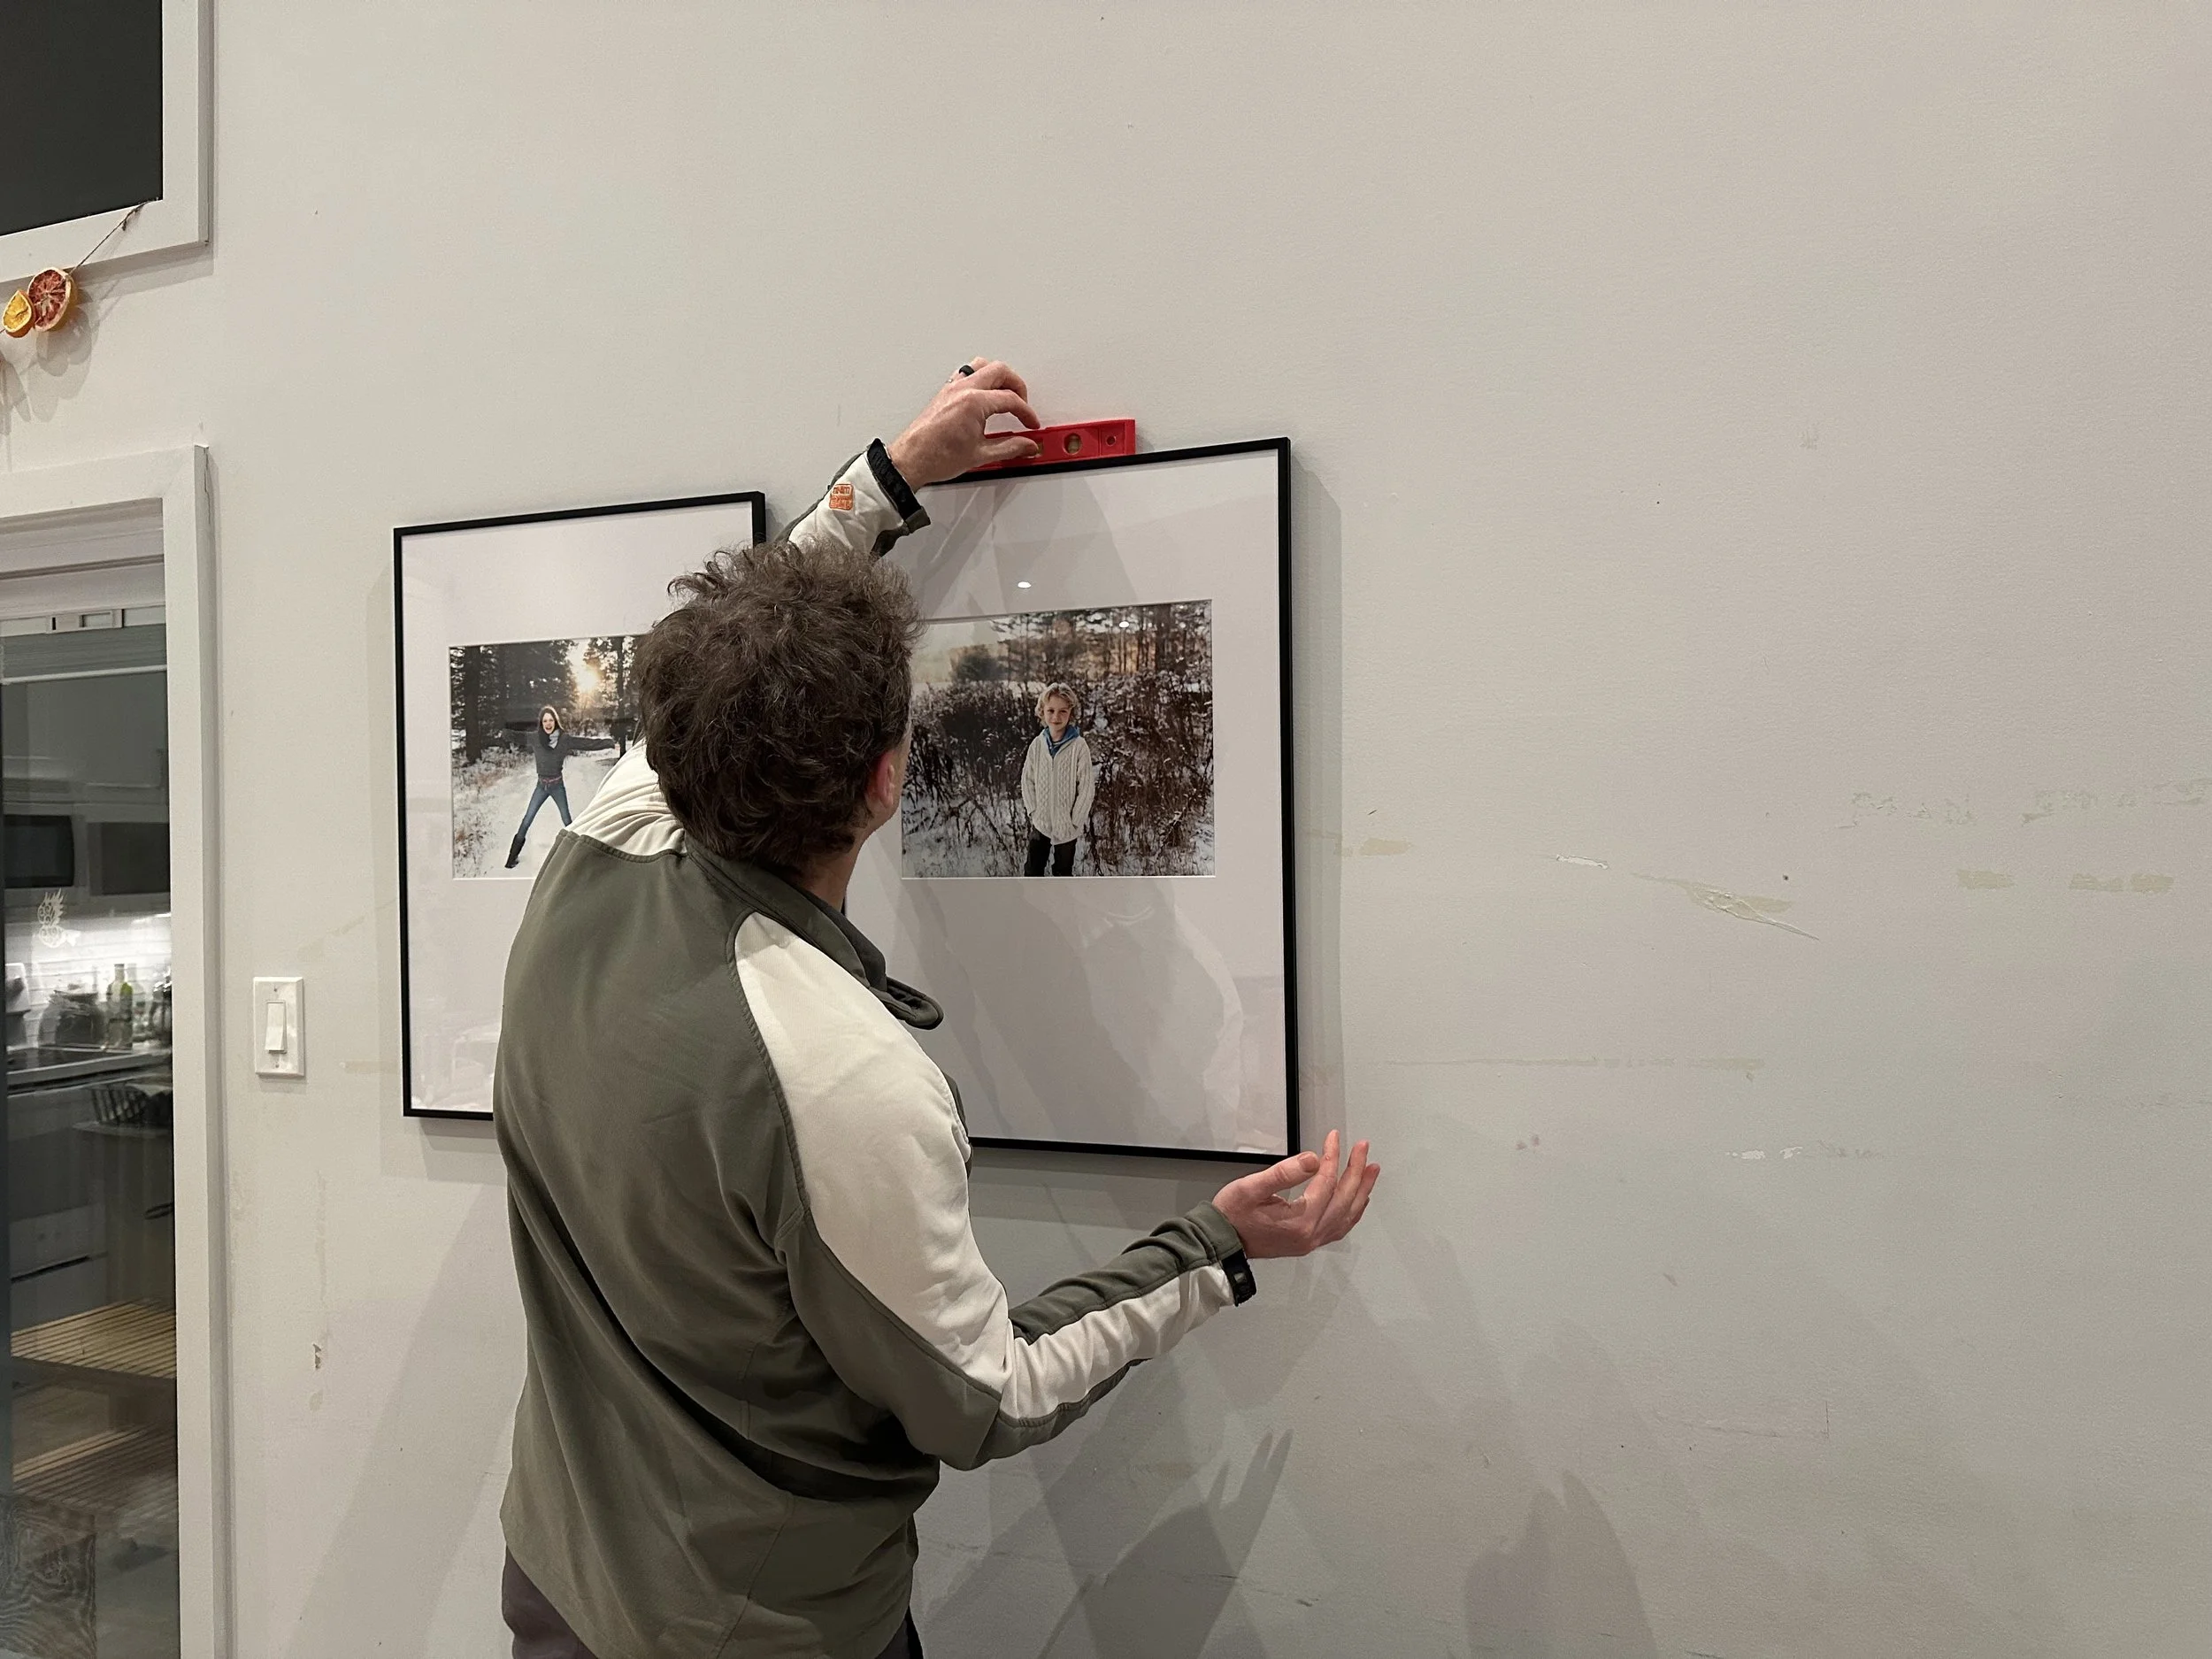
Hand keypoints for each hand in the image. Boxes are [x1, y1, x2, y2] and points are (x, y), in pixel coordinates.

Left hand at [886, 359, 1042, 485]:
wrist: (911, 460)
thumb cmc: (935, 456)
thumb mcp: (980, 455)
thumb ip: (1009, 448)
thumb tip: (1027, 445)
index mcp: (974, 402)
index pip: (1010, 400)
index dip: (1026, 413)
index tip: (1030, 424)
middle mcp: (962, 389)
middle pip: (1000, 372)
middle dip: (1017, 387)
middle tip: (1022, 405)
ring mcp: (952, 388)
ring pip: (982, 365)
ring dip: (998, 376)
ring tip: (1007, 393)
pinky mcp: (945, 392)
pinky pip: (967, 372)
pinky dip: (981, 378)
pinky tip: (985, 392)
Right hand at [1212, 1131, 1379, 1260]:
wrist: (1222, 1242)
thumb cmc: (1232, 1215)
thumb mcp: (1252, 1187)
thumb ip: (1284, 1173)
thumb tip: (1312, 1159)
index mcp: (1299, 1220)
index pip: (1326, 1181)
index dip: (1332, 1156)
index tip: (1333, 1137)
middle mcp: (1310, 1234)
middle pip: (1344, 1198)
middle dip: (1355, 1170)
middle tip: (1362, 1148)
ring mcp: (1310, 1241)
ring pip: (1347, 1215)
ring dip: (1361, 1190)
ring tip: (1370, 1170)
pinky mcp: (1307, 1242)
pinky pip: (1339, 1227)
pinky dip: (1353, 1210)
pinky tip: (1357, 1200)